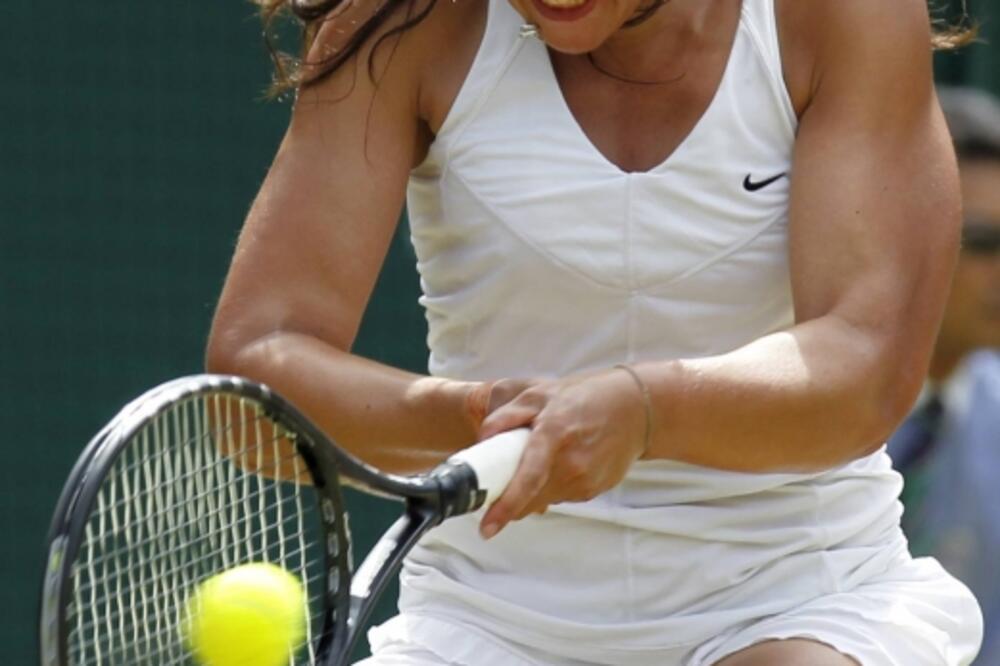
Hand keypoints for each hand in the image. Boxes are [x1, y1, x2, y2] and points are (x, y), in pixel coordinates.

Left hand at [476, 367, 648, 538]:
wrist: (635, 409)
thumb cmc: (584, 397)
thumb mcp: (540, 394)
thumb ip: (506, 416)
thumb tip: (482, 441)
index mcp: (554, 434)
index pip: (528, 478)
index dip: (506, 506)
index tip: (486, 527)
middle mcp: (572, 463)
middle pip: (530, 499)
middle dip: (509, 498)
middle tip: (500, 481)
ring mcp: (585, 480)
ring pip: (544, 499)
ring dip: (533, 489)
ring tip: (542, 458)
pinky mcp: (594, 490)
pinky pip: (560, 496)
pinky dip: (552, 485)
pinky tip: (562, 462)